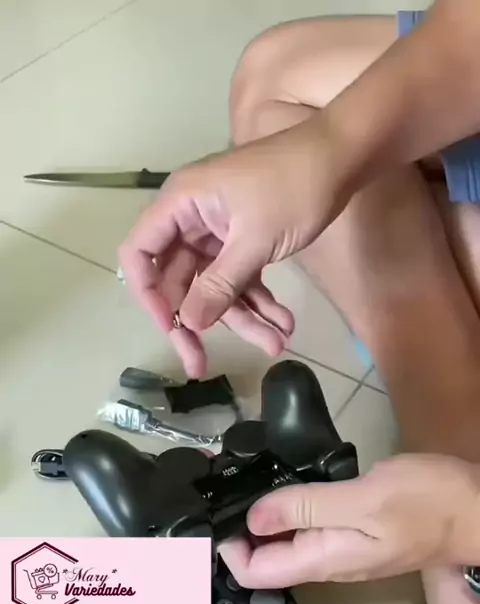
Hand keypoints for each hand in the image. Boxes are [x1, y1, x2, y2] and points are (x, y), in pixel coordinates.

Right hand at [118, 117, 351, 375]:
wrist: (344, 155)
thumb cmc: (294, 186)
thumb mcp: (255, 240)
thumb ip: (219, 284)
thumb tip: (190, 325)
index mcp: (180, 204)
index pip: (139, 255)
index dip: (149, 296)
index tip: (172, 330)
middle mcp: (191, 218)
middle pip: (179, 281)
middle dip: (201, 322)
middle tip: (204, 365)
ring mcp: (218, 229)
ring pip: (215, 286)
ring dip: (243, 318)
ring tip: (276, 344)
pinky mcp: (244, 238)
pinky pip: (240, 277)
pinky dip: (259, 301)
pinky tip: (283, 324)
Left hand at [220, 453, 477, 587]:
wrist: (475, 508)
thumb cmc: (428, 503)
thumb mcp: (362, 499)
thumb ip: (306, 507)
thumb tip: (254, 518)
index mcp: (325, 558)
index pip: (257, 574)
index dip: (227, 551)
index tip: (212, 517)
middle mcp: (328, 560)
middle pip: (266, 561)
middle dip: (237, 535)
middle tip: (217, 496)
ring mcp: (341, 547)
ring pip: (284, 544)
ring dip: (259, 522)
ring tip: (240, 486)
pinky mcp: (353, 530)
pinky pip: (306, 527)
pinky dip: (285, 512)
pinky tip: (281, 489)